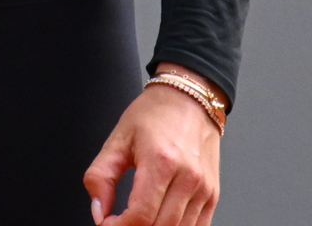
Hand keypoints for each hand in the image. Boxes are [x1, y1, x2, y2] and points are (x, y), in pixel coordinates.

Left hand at [83, 74, 221, 225]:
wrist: (190, 98)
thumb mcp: (118, 138)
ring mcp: (203, 188)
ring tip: (138, 220)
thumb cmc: (155, 113)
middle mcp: (188, 177)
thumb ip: (101, 176)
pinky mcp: (212, 194)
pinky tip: (159, 220)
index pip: (141, 216)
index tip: (107, 223)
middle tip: (120, 222)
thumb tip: (98, 210)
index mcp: (161, 161)